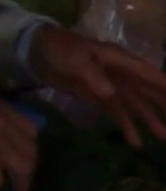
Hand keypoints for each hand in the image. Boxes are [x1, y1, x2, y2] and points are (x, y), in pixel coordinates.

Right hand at [0, 93, 39, 190]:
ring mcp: (0, 146)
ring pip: (23, 169)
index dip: (29, 143)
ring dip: (20, 183)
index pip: (30, 129)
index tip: (22, 151)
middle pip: (30, 152)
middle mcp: (7, 127)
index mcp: (2, 110)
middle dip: (28, 166)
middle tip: (21, 177)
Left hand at [32, 27, 165, 146]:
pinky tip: (136, 142)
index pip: (147, 73)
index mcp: (118, 59)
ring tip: (163, 138)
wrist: (36, 52)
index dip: (163, 85)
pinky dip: (127, 125)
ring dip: (149, 120)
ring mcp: (111, 86)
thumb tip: (110, 94)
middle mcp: (121, 73)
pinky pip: (118, 112)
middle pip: (147, 91)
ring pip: (136, 104)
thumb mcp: (74, 58)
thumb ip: (91, 75)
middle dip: (163, 105)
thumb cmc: (58, 48)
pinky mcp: (99, 97)